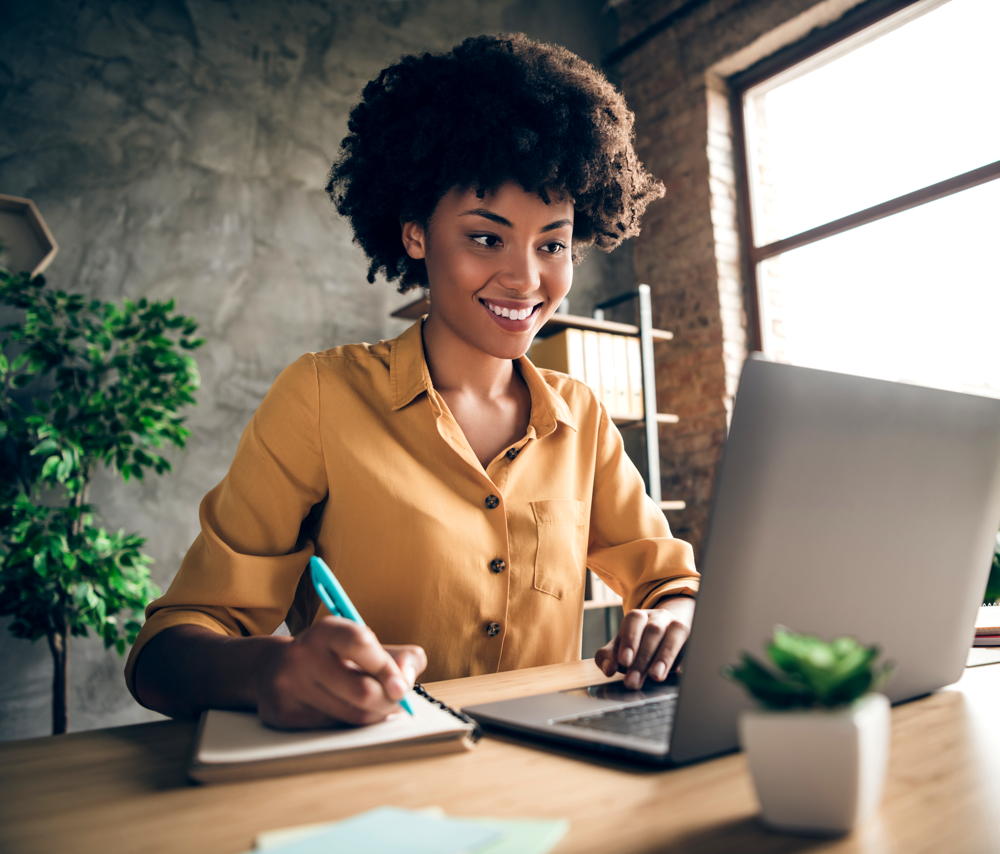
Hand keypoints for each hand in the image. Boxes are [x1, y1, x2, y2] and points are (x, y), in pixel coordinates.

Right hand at [253, 616, 426, 728]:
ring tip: (373, 704)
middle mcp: (302, 655)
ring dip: (373, 714)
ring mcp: (289, 686)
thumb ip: (398, 656)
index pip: (361, 643)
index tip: (402, 685)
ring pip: (352, 715)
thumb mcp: (362, 644)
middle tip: (395, 699)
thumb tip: (407, 679)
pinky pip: (334, 728)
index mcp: (325, 631)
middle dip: (388, 700)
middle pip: (362, 691)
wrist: (272, 668)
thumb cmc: (331, 656)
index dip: (387, 667)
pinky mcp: (283, 714)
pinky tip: (345, 710)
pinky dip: (349, 723)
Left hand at [594, 596, 694, 689]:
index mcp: (639, 617)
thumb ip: (608, 657)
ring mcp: (678, 625)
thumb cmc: (637, 645)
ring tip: (655, 677)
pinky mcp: (694, 637)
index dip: (629, 640)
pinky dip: (685, 657)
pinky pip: (692, 644)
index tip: (624, 662)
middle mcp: (660, 617)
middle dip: (643, 658)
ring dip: (665, 656)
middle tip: (633, 681)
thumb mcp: (620, 648)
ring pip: (675, 632)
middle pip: (653, 631)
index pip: (633, 621)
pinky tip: (677, 673)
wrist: (666, 636)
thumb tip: (608, 670)